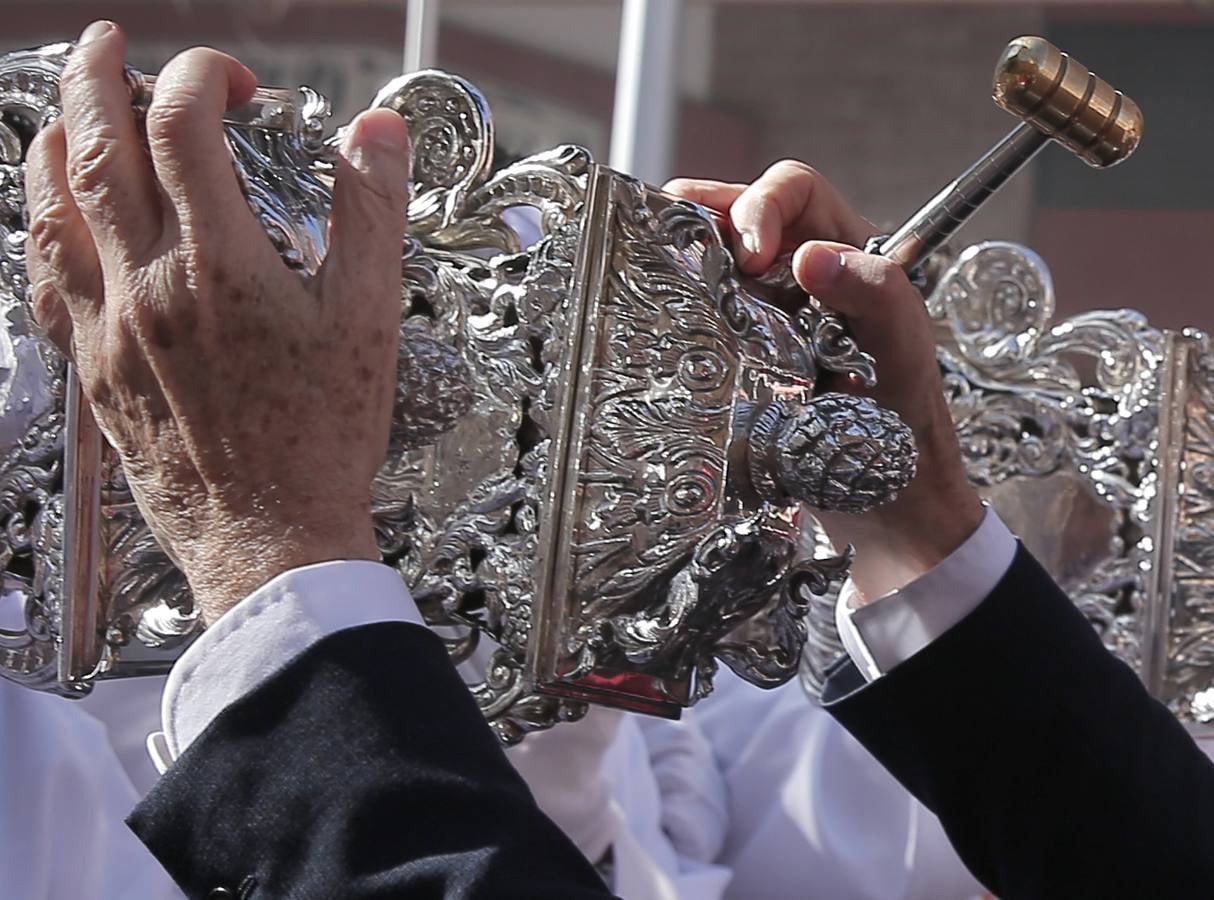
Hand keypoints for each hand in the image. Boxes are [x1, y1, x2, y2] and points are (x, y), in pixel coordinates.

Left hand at [24, 22, 411, 622]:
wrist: (270, 534)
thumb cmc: (324, 436)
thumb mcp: (371, 319)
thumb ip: (371, 214)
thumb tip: (376, 130)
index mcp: (220, 264)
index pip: (182, 126)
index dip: (204, 78)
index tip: (235, 84)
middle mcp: (148, 284)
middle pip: (96, 147)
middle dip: (98, 75)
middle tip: (111, 43)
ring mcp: (108, 324)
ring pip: (50, 203)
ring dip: (56, 137)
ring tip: (73, 110)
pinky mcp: (90, 364)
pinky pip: (41, 274)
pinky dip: (40, 220)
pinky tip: (53, 209)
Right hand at [665, 161, 982, 599]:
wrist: (887, 517)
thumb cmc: (907, 438)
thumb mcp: (904, 359)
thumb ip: (876, 295)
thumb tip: (811, 255)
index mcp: (852, 256)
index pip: (796, 191)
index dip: (762, 205)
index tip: (746, 255)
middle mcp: (805, 277)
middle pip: (741, 214)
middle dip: (703, 218)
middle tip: (676, 249)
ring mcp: (768, 318)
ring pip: (712, 261)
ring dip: (683, 258)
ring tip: (658, 272)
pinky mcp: (741, 359)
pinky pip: (702, 315)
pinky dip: (678, 306)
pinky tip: (661, 317)